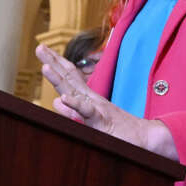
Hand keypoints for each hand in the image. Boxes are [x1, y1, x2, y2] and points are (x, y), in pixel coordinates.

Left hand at [36, 44, 177, 159]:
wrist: (146, 137)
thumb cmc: (121, 130)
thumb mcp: (94, 119)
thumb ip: (75, 111)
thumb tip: (57, 101)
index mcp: (89, 98)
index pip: (70, 78)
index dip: (56, 64)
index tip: (43, 51)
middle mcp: (92, 100)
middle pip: (70, 79)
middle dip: (54, 63)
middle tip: (40, 47)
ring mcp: (97, 109)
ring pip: (75, 92)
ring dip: (60, 79)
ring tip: (45, 66)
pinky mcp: (102, 121)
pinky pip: (87, 112)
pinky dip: (75, 105)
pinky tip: (64, 98)